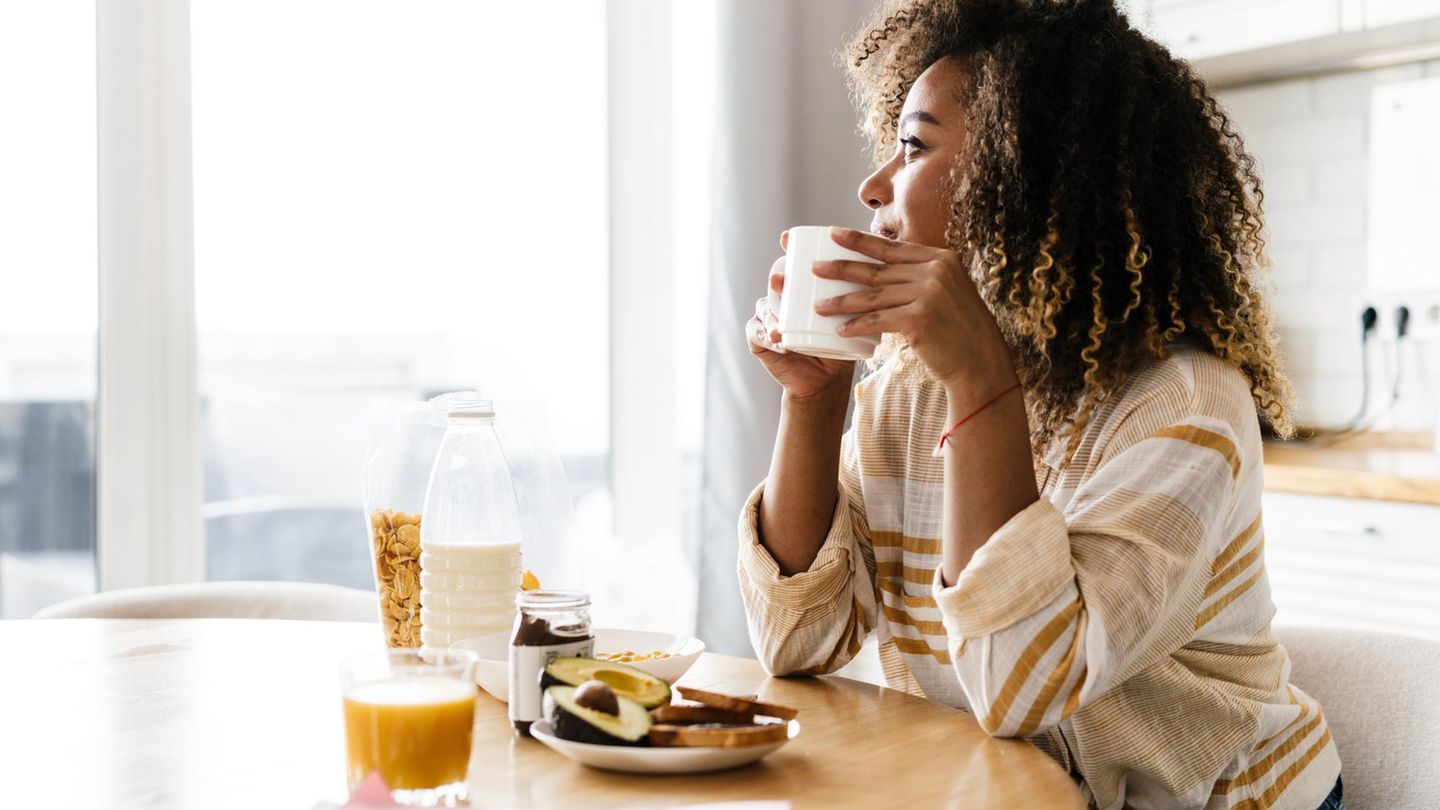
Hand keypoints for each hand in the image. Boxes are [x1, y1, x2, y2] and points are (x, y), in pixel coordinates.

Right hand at [747, 231, 856, 400]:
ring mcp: (767, 320)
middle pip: (776, 285)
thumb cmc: (842, 343)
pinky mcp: (759, 342)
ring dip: (770, 310)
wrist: (825, 379)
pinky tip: (776, 338)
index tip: (788, 237)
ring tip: (779, 314)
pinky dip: (766, 335)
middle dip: (777, 279)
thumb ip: (870, 292)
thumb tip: (893, 260)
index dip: (787, 250)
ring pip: (764, 309)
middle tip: (781, 279)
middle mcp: (780, 300)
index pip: (793, 266)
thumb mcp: (856, 316)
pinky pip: (757, 335)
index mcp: (800, 289)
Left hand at [813, 228, 1016, 400]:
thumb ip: (922, 278)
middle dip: (841, 267)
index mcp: (940, 258)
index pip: (891, 247)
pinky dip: (857, 325)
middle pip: (877, 268)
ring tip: (817, 304)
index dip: (859, 240)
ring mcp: (929, 293)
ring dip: (841, 300)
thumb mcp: (946, 293)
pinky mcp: (920, 318)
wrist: (981, 362)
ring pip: (873, 295)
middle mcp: (936, 270)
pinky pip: (878, 320)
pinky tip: (839, 329)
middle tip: (813, 267)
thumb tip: (885, 272)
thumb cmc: (959, 331)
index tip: (832, 234)